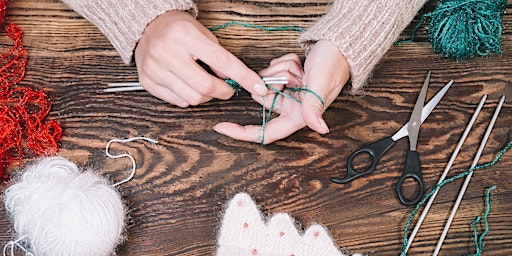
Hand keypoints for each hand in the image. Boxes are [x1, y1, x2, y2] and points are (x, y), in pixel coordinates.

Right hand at [134, 10, 266, 106]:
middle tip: (228, 88)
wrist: (148, 26)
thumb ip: (219, 56)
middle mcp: (167, 52)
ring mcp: (154, 68)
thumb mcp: (203, 34)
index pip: (222, 61)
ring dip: (206, 97)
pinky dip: (189, 98)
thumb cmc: (179, 29)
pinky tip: (189, 86)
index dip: (243, 77)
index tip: (258, 87)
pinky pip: (177, 101)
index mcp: (185, 35)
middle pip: (205, 86)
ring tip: (206, 85)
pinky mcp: (147, 81)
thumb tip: (232, 80)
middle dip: (223, 91)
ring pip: (192, 98)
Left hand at [213, 40, 350, 143]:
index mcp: (298, 116)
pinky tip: (300, 64)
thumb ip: (314, 108)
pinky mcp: (285, 78)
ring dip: (281, 69)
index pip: (266, 132)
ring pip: (265, 80)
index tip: (221, 127)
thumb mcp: (322, 87)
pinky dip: (283, 62)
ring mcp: (287, 91)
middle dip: (274, 82)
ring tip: (301, 69)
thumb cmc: (335, 67)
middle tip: (295, 77)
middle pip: (262, 98)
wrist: (339, 47)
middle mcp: (290, 106)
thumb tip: (319, 128)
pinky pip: (271, 67)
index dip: (242, 133)